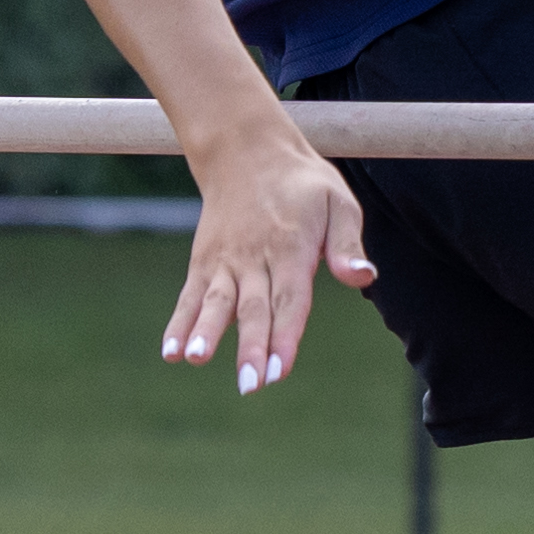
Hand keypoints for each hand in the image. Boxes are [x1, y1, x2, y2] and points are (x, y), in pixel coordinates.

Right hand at [162, 125, 383, 395]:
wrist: (246, 149)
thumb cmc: (302, 183)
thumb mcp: (338, 202)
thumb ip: (346, 244)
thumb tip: (363, 277)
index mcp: (292, 247)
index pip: (290, 299)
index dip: (286, 335)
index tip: (280, 370)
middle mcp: (255, 257)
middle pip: (254, 308)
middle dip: (252, 347)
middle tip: (250, 383)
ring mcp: (226, 260)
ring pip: (217, 301)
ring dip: (207, 332)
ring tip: (195, 358)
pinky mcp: (204, 261)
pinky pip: (190, 295)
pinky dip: (180, 323)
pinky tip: (171, 352)